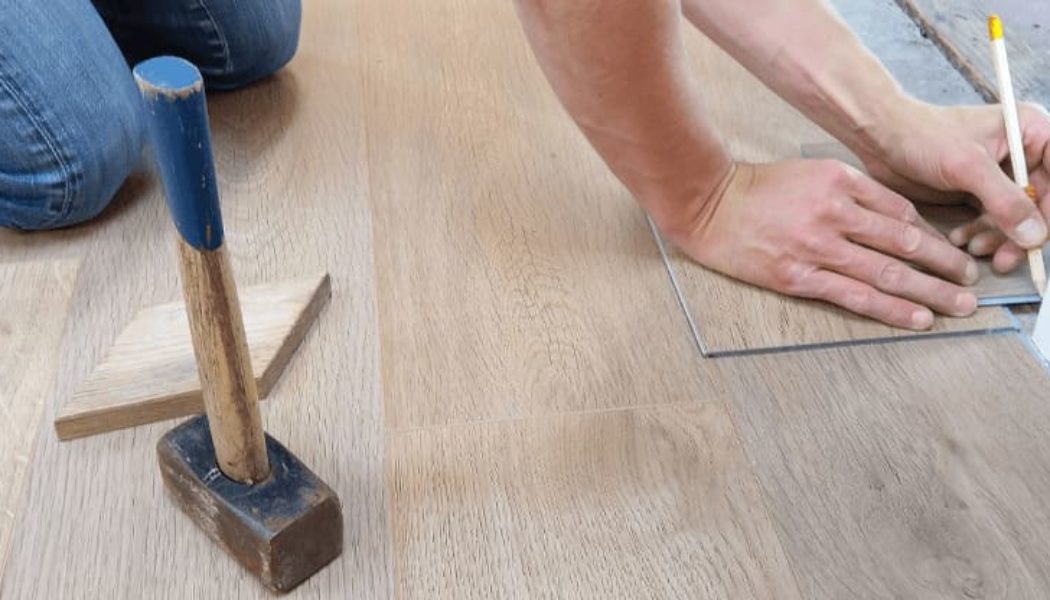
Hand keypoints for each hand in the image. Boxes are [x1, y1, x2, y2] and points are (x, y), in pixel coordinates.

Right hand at [663, 159, 978, 328]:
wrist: (708, 205)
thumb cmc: (758, 190)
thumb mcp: (811, 173)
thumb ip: (853, 192)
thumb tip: (898, 221)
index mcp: (840, 182)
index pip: (900, 212)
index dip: (933, 235)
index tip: (951, 251)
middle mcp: (833, 213)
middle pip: (903, 242)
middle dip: (944, 265)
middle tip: (970, 281)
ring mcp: (816, 247)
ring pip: (887, 272)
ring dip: (929, 291)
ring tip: (957, 305)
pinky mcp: (798, 276)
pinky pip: (854, 296)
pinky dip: (890, 309)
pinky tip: (916, 318)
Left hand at [859, 101, 1049, 271]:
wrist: (881, 138)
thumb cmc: (923, 136)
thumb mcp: (968, 167)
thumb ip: (1005, 201)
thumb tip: (1036, 236)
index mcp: (1033, 132)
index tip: (1041, 237)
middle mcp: (1023, 154)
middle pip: (1042, 203)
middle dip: (1024, 233)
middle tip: (1005, 259)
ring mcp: (1001, 176)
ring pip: (1017, 218)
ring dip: (999, 238)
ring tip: (974, 248)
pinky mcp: (979, 193)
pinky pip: (992, 222)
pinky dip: (981, 235)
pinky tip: (961, 240)